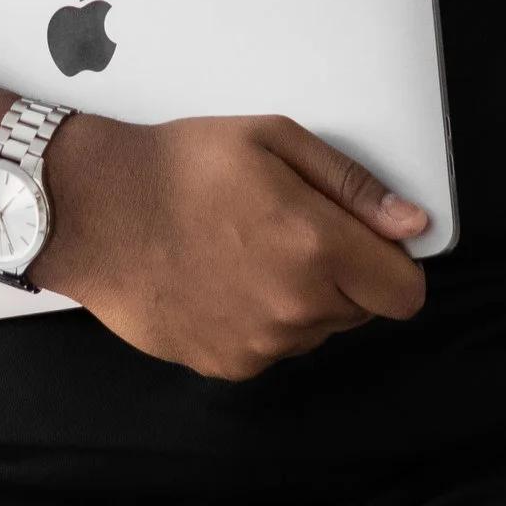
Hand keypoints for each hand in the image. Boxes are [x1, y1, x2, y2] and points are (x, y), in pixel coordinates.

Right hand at [39, 113, 428, 381]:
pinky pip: (272, 346)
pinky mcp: (229, 364)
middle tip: (289, 230)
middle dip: (343, 274)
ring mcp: (263, 345)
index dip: (391, 263)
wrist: (95, 210)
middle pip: (362, 310)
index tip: (364, 241)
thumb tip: (410, 224)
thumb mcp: (273, 141)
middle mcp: (298, 308)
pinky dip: (259, 319)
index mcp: (319, 247)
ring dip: (300, 298)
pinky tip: (221, 279)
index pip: (405, 291)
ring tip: (246, 250)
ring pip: (316, 329)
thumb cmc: (179, 167)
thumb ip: (352, 186)